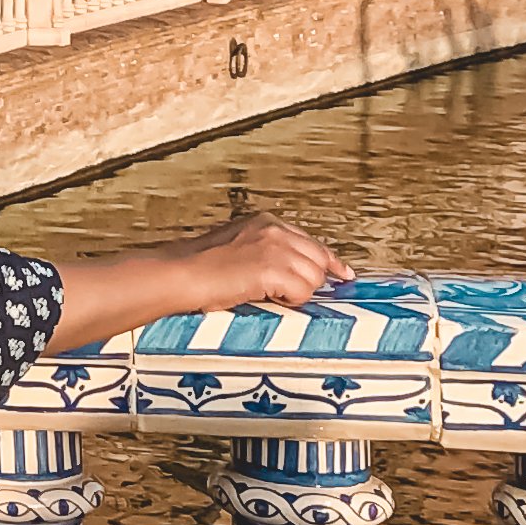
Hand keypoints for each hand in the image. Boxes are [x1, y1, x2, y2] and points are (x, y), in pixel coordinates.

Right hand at [171, 212, 350, 311]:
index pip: (312, 241)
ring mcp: (275, 247)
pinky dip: (290, 301)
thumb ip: (269, 253)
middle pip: (319, 259)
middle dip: (311, 281)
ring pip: (314, 278)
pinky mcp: (272, 268)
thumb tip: (293, 273)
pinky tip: (269, 298)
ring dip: (297, 293)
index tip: (343, 272)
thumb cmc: (202, 269)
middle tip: (293, 295)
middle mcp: (275, 230)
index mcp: (267, 222)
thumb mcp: (240, 248)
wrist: (182, 274)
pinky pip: (302, 292)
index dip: (330, 260)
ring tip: (271, 295)